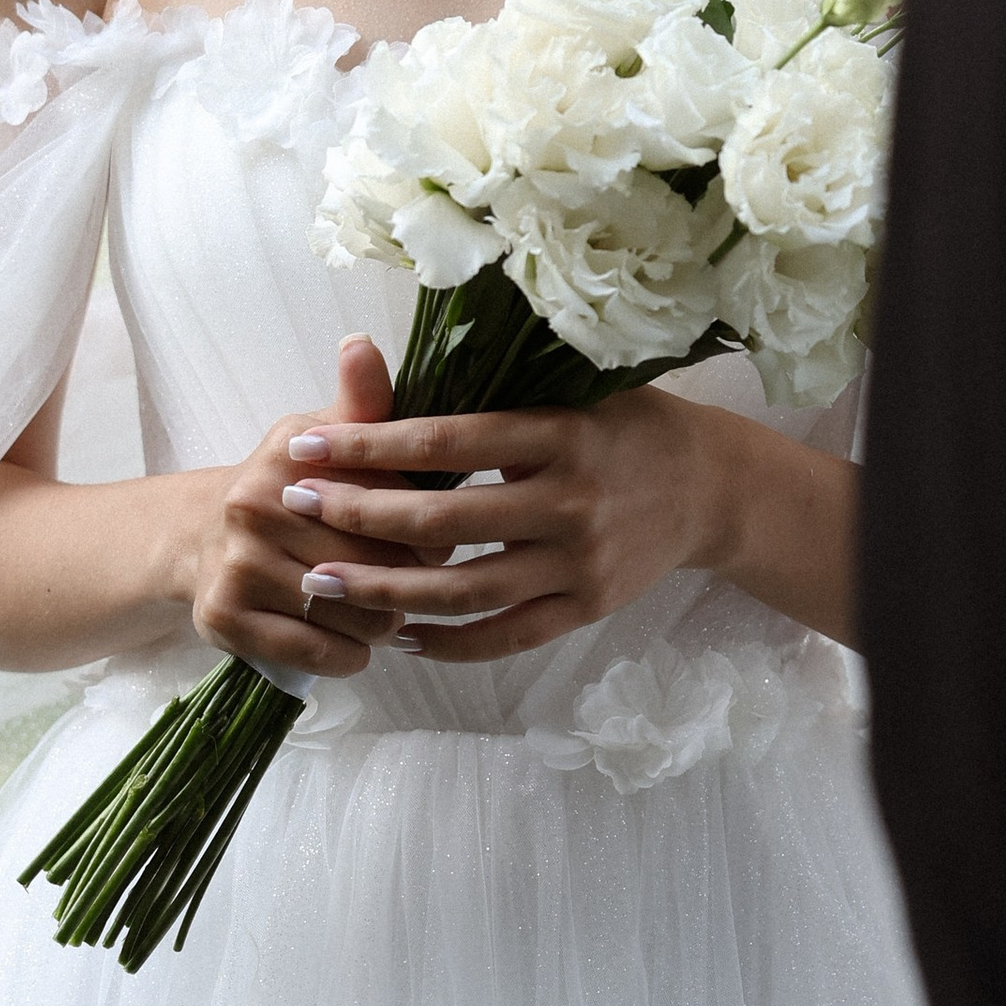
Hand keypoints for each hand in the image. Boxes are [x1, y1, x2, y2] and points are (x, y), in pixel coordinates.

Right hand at [187, 333, 421, 680]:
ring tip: (384, 611)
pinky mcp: (224, 619)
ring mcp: (236, 565)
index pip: (392, 498)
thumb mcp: (322, 434)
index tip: (428, 533)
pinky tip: (353, 642)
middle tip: (413, 583)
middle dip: (410, 579)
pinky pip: (318, 653)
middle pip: (377, 560)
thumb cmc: (287, 485)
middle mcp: (255, 506)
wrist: (197, 536)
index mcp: (290, 454)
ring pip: (353, 613)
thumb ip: (360, 400)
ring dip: (383, 623)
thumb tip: (360, 344)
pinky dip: (350, 655)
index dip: (425, 524)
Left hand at [273, 383, 737, 665]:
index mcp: (560, 432)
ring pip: (465, 590)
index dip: (370, 446)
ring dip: (386, 590)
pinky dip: (449, 642)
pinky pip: (506, 636)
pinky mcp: (588, 607)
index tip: (308, 447)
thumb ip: (494, 390)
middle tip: (293, 511)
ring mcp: (580, 562)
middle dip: (358, 517)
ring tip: (321, 582)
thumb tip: (388, 363)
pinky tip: (401, 636)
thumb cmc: (627, 424)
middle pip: (444, 520)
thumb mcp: (573, 389)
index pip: (446, 441)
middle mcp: (570, 500)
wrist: (712, 487)